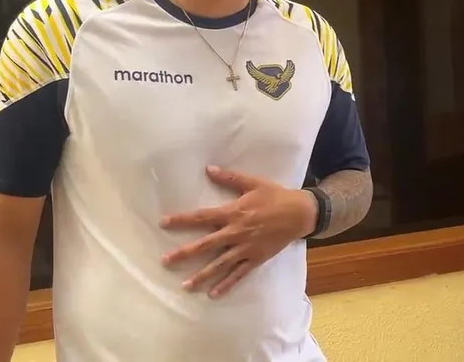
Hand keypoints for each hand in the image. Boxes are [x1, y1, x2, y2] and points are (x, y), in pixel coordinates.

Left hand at [159, 166, 316, 297]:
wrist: (300, 214)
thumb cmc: (275, 196)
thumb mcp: (254, 182)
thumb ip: (230, 177)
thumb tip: (209, 169)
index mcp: (233, 213)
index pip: (202, 217)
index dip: (182, 220)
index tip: (164, 223)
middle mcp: (236, 233)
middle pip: (206, 245)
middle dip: (184, 253)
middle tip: (165, 261)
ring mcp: (245, 249)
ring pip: (220, 264)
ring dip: (202, 275)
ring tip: (185, 285)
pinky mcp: (255, 259)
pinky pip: (239, 274)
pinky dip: (226, 284)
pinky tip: (213, 294)